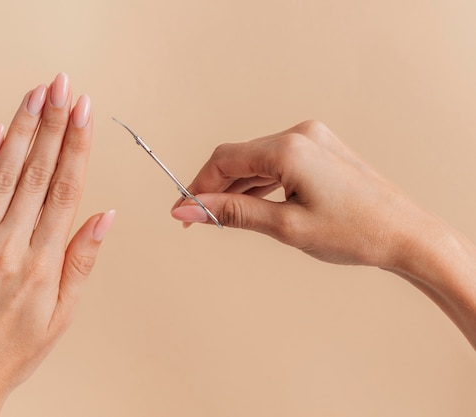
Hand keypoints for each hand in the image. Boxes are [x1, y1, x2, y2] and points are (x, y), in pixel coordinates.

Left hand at [0, 73, 114, 416]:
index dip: (76, 145)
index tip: (85, 113)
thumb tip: (104, 217)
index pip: (65, 188)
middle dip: (53, 123)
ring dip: (20, 130)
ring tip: (35, 96)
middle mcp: (9, 243)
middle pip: (37, 171)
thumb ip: (81, 260)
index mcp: (42, 260)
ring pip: (2, 174)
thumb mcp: (62, 314)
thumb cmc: (13, 348)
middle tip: (63, 87)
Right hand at [171, 120, 431, 267]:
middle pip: (239, 156)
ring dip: (237, 186)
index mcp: (289, 148)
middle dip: (215, 188)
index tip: (181, 212)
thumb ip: (233, 213)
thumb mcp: (285, 226)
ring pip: (258, 160)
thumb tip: (188, 210)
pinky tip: (251, 203)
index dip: (197, 186)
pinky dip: (260, 182)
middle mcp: (300, 134)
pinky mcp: (322, 150)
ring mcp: (314, 139)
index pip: (224, 160)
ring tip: (222, 217)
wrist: (407, 235)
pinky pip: (278, 162)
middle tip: (198, 220)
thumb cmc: (354, 233)